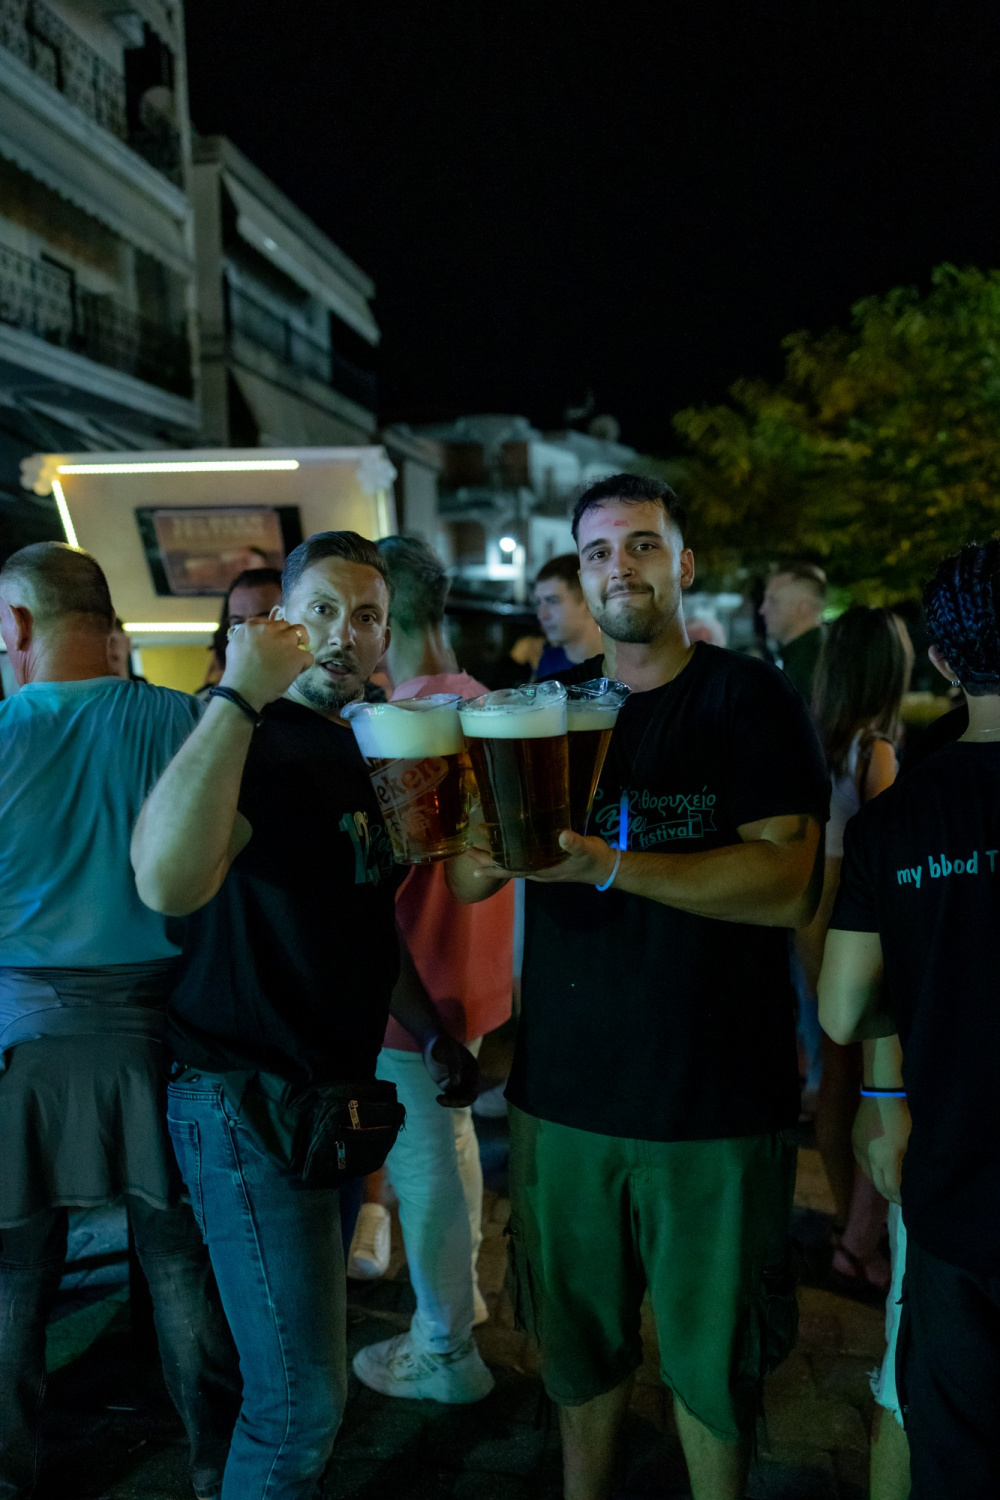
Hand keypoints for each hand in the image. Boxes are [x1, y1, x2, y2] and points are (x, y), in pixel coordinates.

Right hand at [220, 617, 312, 711]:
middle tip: (285, 649)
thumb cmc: (237, 673)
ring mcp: (284, 642)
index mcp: (252, 627)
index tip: (272, 642)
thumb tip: (257, 637)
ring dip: (300, 643)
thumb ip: (247, 637)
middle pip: (286, 625)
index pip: (269, 622)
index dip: (273, 632)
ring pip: (301, 632)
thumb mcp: (235, 646)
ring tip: (296, 655)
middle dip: (286, 636)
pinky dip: (304, 663)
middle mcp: (269, 630)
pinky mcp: (296, 656)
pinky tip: (297, 671)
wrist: (242, 690)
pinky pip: (308, 656)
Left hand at [423, 1033, 481, 1107]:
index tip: (450, 1097)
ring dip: (452, 1102)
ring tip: (439, 1098)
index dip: (465, 1097)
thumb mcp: (448, 1051)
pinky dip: (447, 1100)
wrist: (432, 1044)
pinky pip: (452, 1097)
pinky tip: (438, 1097)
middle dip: (457, 1102)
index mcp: (473, 1069)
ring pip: (460, 1099)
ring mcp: (459, 1082)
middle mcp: (469, 1077)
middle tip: (443, 1100)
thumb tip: (457, 1083)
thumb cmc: (442, 1044)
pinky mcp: (450, 1085)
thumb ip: (454, 1065)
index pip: (474, 1089)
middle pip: (468, 1097)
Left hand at [467, 828, 617, 884]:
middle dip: (486, 860)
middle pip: (505, 867)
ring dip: (494, 855)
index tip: (473, 864)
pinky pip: (521, 855)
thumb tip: (563, 836)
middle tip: (465, 850)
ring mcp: (540, 864)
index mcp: (541, 870)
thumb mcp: (586, 849)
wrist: (604, 866)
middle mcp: (536, 869)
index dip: (492, 868)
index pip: (511, 870)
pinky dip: (509, 850)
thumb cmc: (593, 859)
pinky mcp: (545, 856)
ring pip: (511, 861)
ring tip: (476, 846)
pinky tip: (502, 842)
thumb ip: (575, 843)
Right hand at [852, 1096, 910, 1204]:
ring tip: (888, 1187)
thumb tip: (908, 1177)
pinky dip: (870, 1171)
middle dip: (889, 1194)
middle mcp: (870, 1159)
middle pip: (878, 1185)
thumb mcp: (910, 1142)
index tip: (906, 1201)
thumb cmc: (902, 1117)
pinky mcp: (855, 1142)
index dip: (899, 1197)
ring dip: (878, 1183)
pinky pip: (861, 1163)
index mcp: (887, 1160)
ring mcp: (860, 1150)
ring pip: (868, 1175)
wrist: (881, 1095)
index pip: (891, 1188)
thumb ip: (907, 1163)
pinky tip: (876, 1170)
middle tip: (898, 1198)